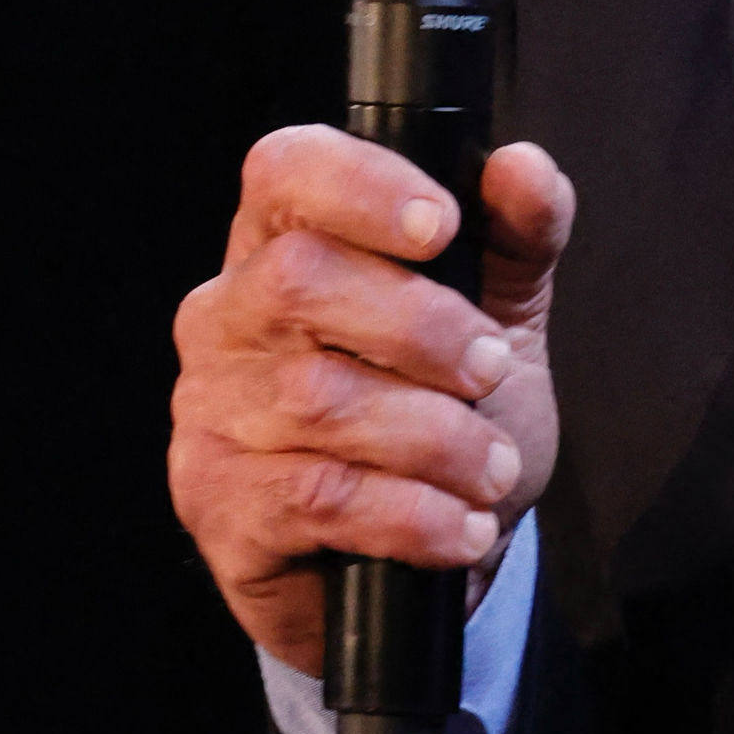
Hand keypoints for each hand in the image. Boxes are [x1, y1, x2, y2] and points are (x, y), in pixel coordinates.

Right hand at [168, 131, 575, 675]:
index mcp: (283, 241)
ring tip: (494, 467)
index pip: (285, 171)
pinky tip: (460, 525)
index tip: (442, 225)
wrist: (413, 564)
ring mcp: (210, 412)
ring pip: (318, 398)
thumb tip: (523, 169)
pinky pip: (319, 497)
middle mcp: (226, 316)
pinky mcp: (219, 505)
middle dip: (420, 325)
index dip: (360, 185)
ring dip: (434, 436)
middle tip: (492, 368)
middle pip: (300, 280)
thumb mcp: (499, 314)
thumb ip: (518, 237)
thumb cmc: (440, 408)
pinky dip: (411, 514)